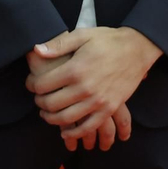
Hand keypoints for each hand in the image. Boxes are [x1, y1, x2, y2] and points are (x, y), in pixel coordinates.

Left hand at [26, 27, 160, 149]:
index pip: (42, 85)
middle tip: (37, 98)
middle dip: (39, 103)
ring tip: (46, 113)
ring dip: (51, 119)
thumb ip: (58, 44)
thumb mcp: (82, 35)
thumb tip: (36, 50)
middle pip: (51, 104)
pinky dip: (74, 133)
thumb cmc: (108, 41)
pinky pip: (88, 127)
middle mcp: (85, 88)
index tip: (31, 84)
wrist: (136, 49)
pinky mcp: (109, 109)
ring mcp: (98, 101)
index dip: (32, 85)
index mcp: (75, 69)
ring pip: (66, 119)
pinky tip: (65, 131)